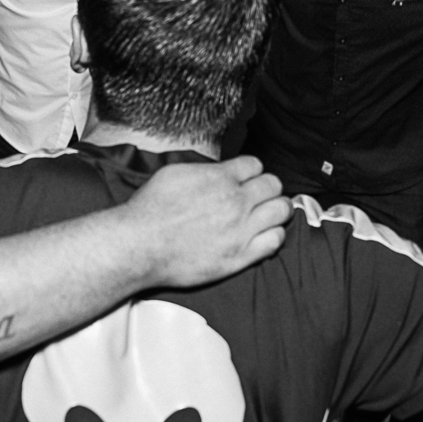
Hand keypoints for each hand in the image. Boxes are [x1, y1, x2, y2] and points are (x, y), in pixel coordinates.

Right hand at [125, 156, 290, 286]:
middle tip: (261, 195)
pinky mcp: (240, 256)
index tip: (247, 178)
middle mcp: (236, 201)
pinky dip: (275, 235)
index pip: (255, 164)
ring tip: (269, 213)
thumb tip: (217, 171)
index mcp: (220, 178)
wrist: (141, 245)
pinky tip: (264, 235)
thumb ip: (204, 170)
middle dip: (268, 187)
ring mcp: (241, 229)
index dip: (251, 171)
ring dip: (277, 208)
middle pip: (273, 184)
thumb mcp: (175, 173)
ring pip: (281, 210)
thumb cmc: (151, 209)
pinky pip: (275, 241)